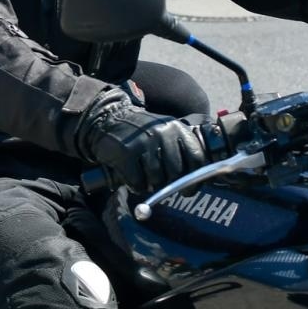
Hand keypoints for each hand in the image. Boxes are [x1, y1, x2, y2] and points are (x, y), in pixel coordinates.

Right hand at [79, 97, 211, 193]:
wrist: (110, 119)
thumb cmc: (143, 134)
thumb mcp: (167, 133)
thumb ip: (182, 151)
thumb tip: (196, 181)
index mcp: (177, 129)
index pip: (197, 159)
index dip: (195, 179)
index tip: (188, 189)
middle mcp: (163, 133)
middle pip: (176, 173)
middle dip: (169, 184)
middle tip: (160, 183)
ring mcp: (144, 142)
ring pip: (157, 180)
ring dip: (150, 184)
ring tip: (144, 174)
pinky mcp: (126, 152)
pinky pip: (138, 182)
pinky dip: (135, 185)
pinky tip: (132, 175)